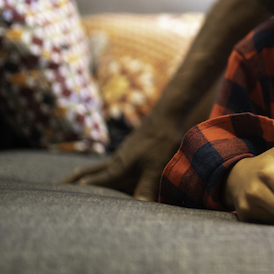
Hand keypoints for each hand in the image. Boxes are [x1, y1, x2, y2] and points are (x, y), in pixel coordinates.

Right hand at [63, 110, 185, 200]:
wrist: (167, 114)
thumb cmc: (161, 140)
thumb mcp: (156, 166)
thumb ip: (147, 187)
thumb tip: (140, 208)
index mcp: (119, 168)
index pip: (94, 183)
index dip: (80, 193)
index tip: (62, 201)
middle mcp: (116, 161)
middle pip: (89, 172)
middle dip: (73, 181)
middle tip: (56, 188)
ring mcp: (124, 153)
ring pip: (99, 166)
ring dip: (86, 174)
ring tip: (76, 181)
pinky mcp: (132, 149)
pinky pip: (112, 162)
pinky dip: (102, 168)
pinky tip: (109, 169)